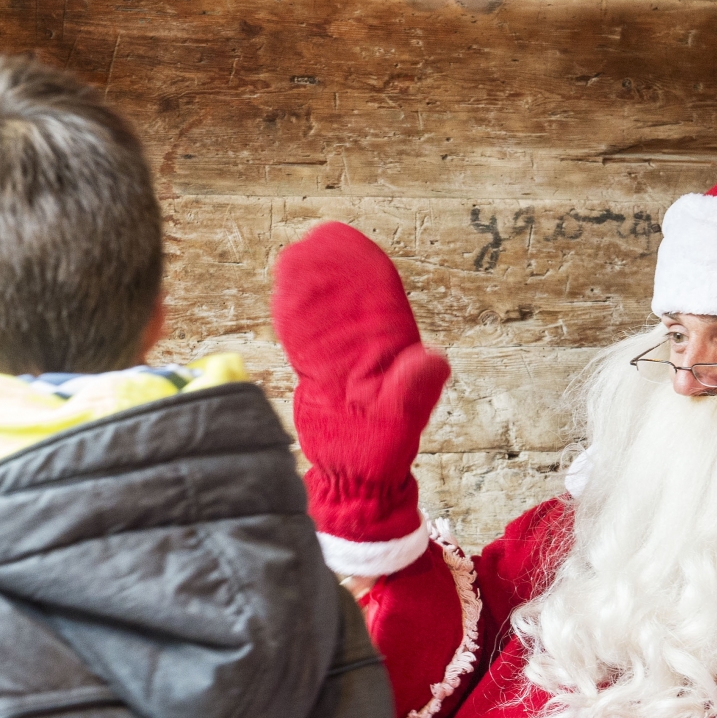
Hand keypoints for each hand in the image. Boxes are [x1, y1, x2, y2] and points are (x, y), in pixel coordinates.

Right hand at [271, 223, 450, 533]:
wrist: (355, 475)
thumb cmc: (383, 451)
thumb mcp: (402, 419)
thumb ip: (414, 389)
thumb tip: (434, 359)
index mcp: (394, 355)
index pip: (379, 305)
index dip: (363, 275)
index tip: (350, 249)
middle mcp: (368, 353)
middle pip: (348, 303)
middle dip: (333, 273)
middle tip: (315, 242)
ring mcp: (343, 363)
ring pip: (324, 318)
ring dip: (310, 291)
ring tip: (294, 258)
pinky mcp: (320, 376)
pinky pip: (306, 341)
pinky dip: (294, 319)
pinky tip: (282, 296)